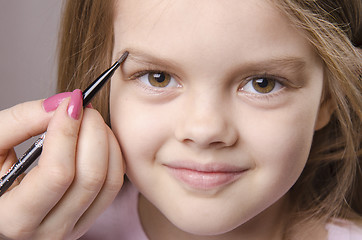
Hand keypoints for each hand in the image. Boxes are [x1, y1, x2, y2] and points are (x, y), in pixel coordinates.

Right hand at [0, 91, 123, 238]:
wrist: (0, 204)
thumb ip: (20, 122)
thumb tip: (62, 104)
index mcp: (14, 218)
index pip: (57, 173)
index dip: (68, 132)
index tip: (71, 102)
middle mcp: (49, 231)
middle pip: (90, 176)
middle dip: (92, 132)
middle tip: (83, 108)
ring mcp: (73, 227)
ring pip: (109, 181)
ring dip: (106, 141)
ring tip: (90, 121)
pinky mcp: (89, 218)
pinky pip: (114, 185)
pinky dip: (113, 155)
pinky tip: (98, 139)